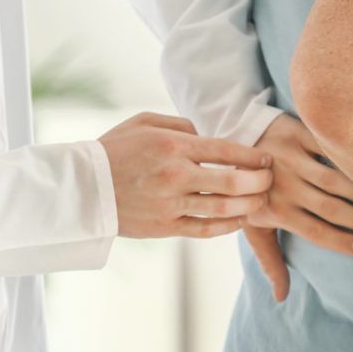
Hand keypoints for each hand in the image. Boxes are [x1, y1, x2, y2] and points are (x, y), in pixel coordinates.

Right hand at [98, 112, 271, 238]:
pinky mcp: (165, 228)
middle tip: (270, 180)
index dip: (253, 156)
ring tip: (261, 200)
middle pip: (232, 182)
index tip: (266, 159)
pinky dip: (228, 225)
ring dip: (249, 205)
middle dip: (259, 182)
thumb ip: (182, 125)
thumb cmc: (115, 149)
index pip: (226, 151)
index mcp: (173, 147)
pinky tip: (240, 219)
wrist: (82, 188)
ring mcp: (171, 204)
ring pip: (223, 208)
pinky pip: (206, 229)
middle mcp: (175, 176)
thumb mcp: (145, 122)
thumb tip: (209, 134)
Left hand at [241, 114, 352, 300]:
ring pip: (333, 180)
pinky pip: (328, 148)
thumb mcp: (253, 227)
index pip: (314, 231)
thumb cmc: (250, 191)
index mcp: (276, 210)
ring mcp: (292, 159)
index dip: (341, 242)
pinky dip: (350, 160)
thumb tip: (280, 298)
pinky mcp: (298, 134)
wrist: (233, 140)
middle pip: (329, 208)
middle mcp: (284, 186)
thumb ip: (270, 260)